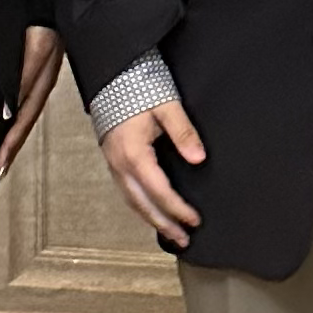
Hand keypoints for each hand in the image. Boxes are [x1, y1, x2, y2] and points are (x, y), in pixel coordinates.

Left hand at [0, 26, 64, 176]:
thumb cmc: (43, 18)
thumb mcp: (35, 49)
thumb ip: (22, 78)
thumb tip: (9, 112)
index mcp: (43, 81)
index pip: (23, 120)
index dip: (11, 144)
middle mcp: (42, 80)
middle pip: (25, 120)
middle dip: (13, 145)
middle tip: (0, 168)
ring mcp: (40, 73)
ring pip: (25, 110)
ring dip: (14, 132)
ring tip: (3, 150)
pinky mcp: (36, 63)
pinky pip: (24, 96)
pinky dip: (15, 112)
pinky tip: (8, 114)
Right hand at [99, 100, 204, 246]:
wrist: (114, 72)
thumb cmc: (139, 86)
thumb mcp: (167, 105)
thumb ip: (183, 132)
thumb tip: (198, 158)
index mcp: (134, 155)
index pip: (159, 192)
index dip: (178, 209)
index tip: (195, 220)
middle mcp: (120, 164)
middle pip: (143, 205)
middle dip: (163, 225)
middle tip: (183, 240)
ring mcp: (113, 163)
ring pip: (132, 201)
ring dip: (151, 219)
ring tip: (170, 232)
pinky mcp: (113, 158)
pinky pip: (127, 190)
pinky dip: (141, 205)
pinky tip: (151, 208)